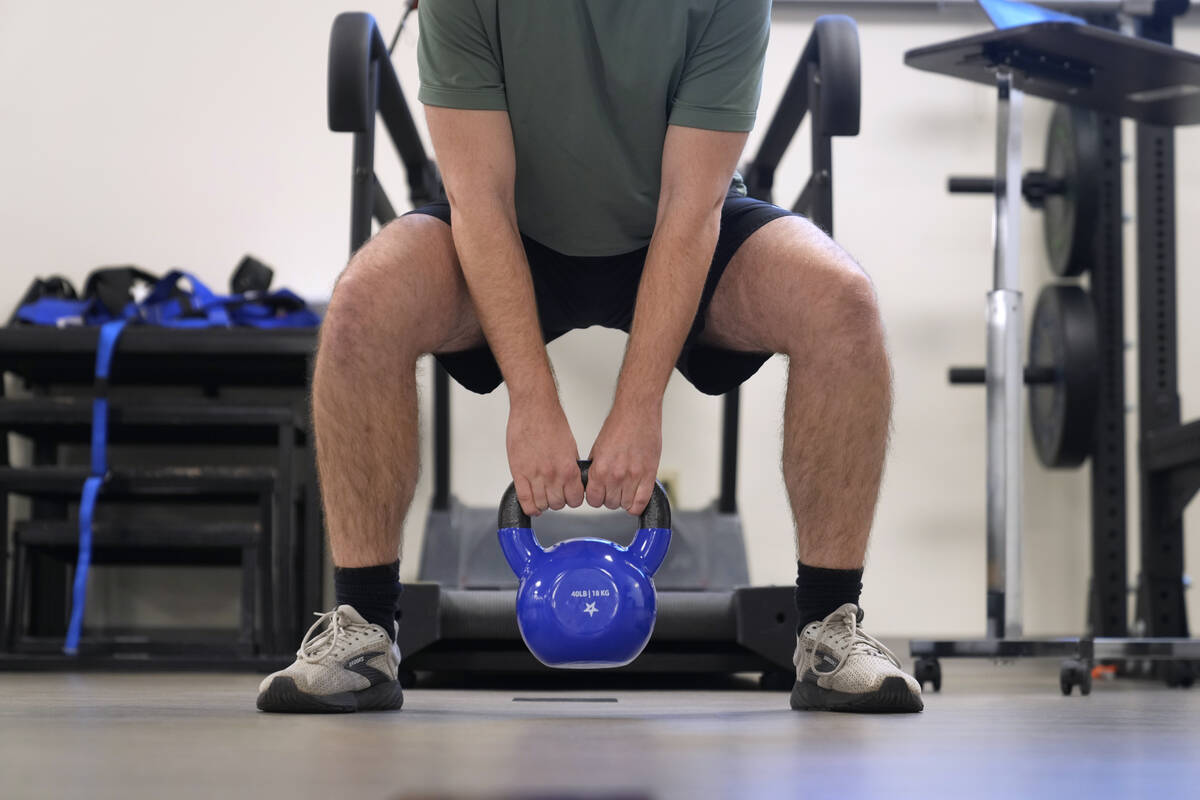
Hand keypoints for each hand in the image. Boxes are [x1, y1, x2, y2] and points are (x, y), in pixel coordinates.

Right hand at [506, 394, 584, 516]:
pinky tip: (532, 505)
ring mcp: (534, 474)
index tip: (569, 496)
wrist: (534, 409)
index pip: (575, 499)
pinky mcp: (518, 472)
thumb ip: (570, 467)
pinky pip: (524, 499)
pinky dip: (529, 507)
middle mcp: (553, 474)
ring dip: (543, 503)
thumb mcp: (570, 447)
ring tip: (542, 495)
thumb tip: (570, 482)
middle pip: (558, 504)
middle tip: (554, 493)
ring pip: (541, 504)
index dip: (572, 499)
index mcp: (568, 468)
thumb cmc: (551, 422)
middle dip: (558, 500)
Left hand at [586, 401, 662, 515]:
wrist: (637, 411)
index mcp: (600, 469)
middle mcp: (616, 475)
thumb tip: (593, 483)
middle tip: (614, 487)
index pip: (593, 500)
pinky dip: (638, 504)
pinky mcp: (649, 474)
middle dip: (610, 498)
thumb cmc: (619, 425)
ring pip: (626, 505)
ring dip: (625, 499)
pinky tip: (636, 496)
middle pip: (610, 504)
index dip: (596, 497)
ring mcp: (633, 476)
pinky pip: (642, 501)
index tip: (599, 493)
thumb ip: (596, 469)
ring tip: (626, 488)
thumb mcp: (598, 448)